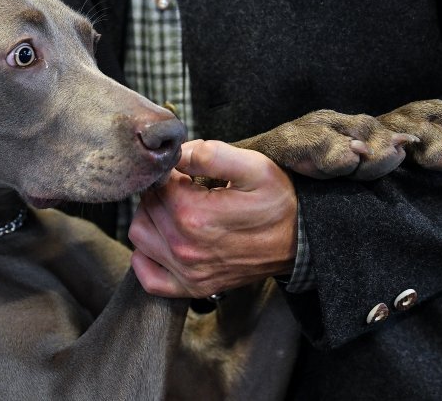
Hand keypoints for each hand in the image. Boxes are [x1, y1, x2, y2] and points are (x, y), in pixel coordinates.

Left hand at [128, 140, 297, 297]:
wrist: (302, 241)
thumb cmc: (278, 201)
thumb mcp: (254, 166)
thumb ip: (210, 153)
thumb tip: (175, 152)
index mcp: (195, 215)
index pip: (157, 183)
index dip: (171, 170)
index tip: (190, 170)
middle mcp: (185, 248)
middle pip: (146, 207)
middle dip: (161, 191)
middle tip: (187, 186)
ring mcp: (187, 272)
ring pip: (139, 236)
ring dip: (151, 218)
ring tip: (177, 209)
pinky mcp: (192, 288)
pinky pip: (147, 277)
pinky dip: (147, 258)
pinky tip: (165, 239)